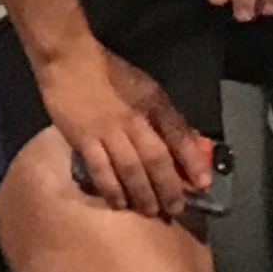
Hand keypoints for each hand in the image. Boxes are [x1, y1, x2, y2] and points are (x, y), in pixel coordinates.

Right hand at [37, 37, 213, 219]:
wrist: (70, 61)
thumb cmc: (111, 74)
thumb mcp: (147, 88)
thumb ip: (165, 115)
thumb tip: (188, 143)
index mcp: (152, 103)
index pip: (178, 135)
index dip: (192, 162)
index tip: (202, 184)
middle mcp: (134, 119)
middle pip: (157, 159)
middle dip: (169, 187)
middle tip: (175, 209)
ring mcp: (108, 131)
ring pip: (131, 170)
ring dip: (143, 194)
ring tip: (151, 211)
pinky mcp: (84, 139)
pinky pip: (101, 171)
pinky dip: (112, 190)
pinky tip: (119, 203)